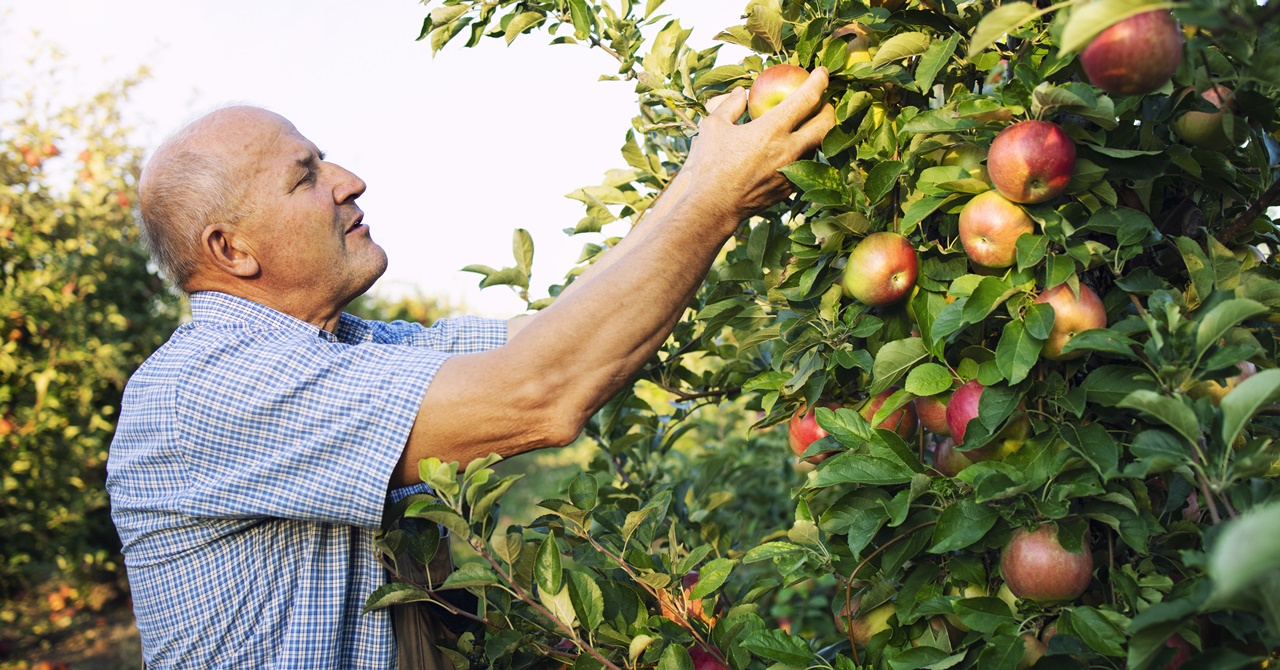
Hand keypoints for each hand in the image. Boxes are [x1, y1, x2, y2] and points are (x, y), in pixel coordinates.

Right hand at [677, 67, 836, 226]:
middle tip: (821, 101)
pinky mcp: (790, 187)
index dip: (819, 81)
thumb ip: (731, 105)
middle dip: (829, 107)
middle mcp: (789, 150)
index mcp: (772, 129)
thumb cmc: (711, 165)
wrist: (714, 207)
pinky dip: (803, 152)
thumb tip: (743, 94)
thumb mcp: (713, 126)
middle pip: (826, 123)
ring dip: (817, 132)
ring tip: (806, 125)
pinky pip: (805, 165)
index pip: (808, 98)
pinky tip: (791, 149)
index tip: (822, 72)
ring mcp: (792, 171)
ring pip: (818, 145)